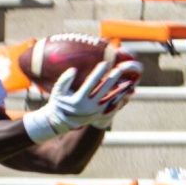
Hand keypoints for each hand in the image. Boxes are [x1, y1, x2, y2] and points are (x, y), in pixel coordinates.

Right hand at [22, 60, 141, 142]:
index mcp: (77, 100)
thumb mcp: (57, 92)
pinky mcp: (99, 116)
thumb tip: (74, 70)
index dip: (98, 72)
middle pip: (104, 90)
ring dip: (120, 91)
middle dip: (112, 79)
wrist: (60, 122)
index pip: (90, 83)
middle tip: (119, 70)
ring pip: (111, 100)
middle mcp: (88, 107)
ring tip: (128, 83)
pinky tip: (125, 93)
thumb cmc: (58, 103)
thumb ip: (64, 80)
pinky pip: (112, 108)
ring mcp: (95, 112)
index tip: (105, 63)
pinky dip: (119, 100)